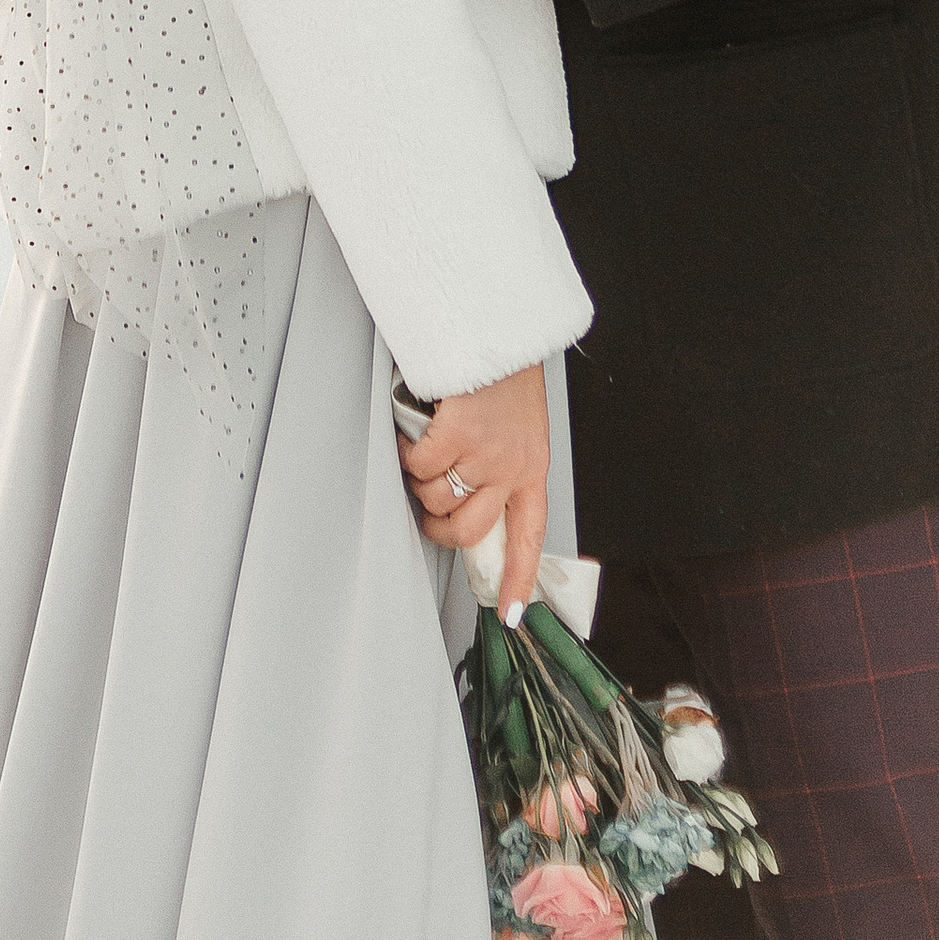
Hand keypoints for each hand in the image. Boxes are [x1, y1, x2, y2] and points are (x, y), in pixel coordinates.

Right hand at [399, 360, 549, 616]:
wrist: (498, 326)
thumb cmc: (503, 373)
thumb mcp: (518, 426)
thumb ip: (501, 465)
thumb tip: (467, 503)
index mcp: (532, 468)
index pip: (528, 536)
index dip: (517, 578)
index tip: (509, 613)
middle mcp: (512, 468)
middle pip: (467, 532)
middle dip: (437, 527)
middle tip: (426, 507)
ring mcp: (484, 453)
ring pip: (434, 498)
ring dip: (420, 480)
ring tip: (426, 449)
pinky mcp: (456, 435)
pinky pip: (417, 465)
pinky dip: (406, 452)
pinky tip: (415, 430)